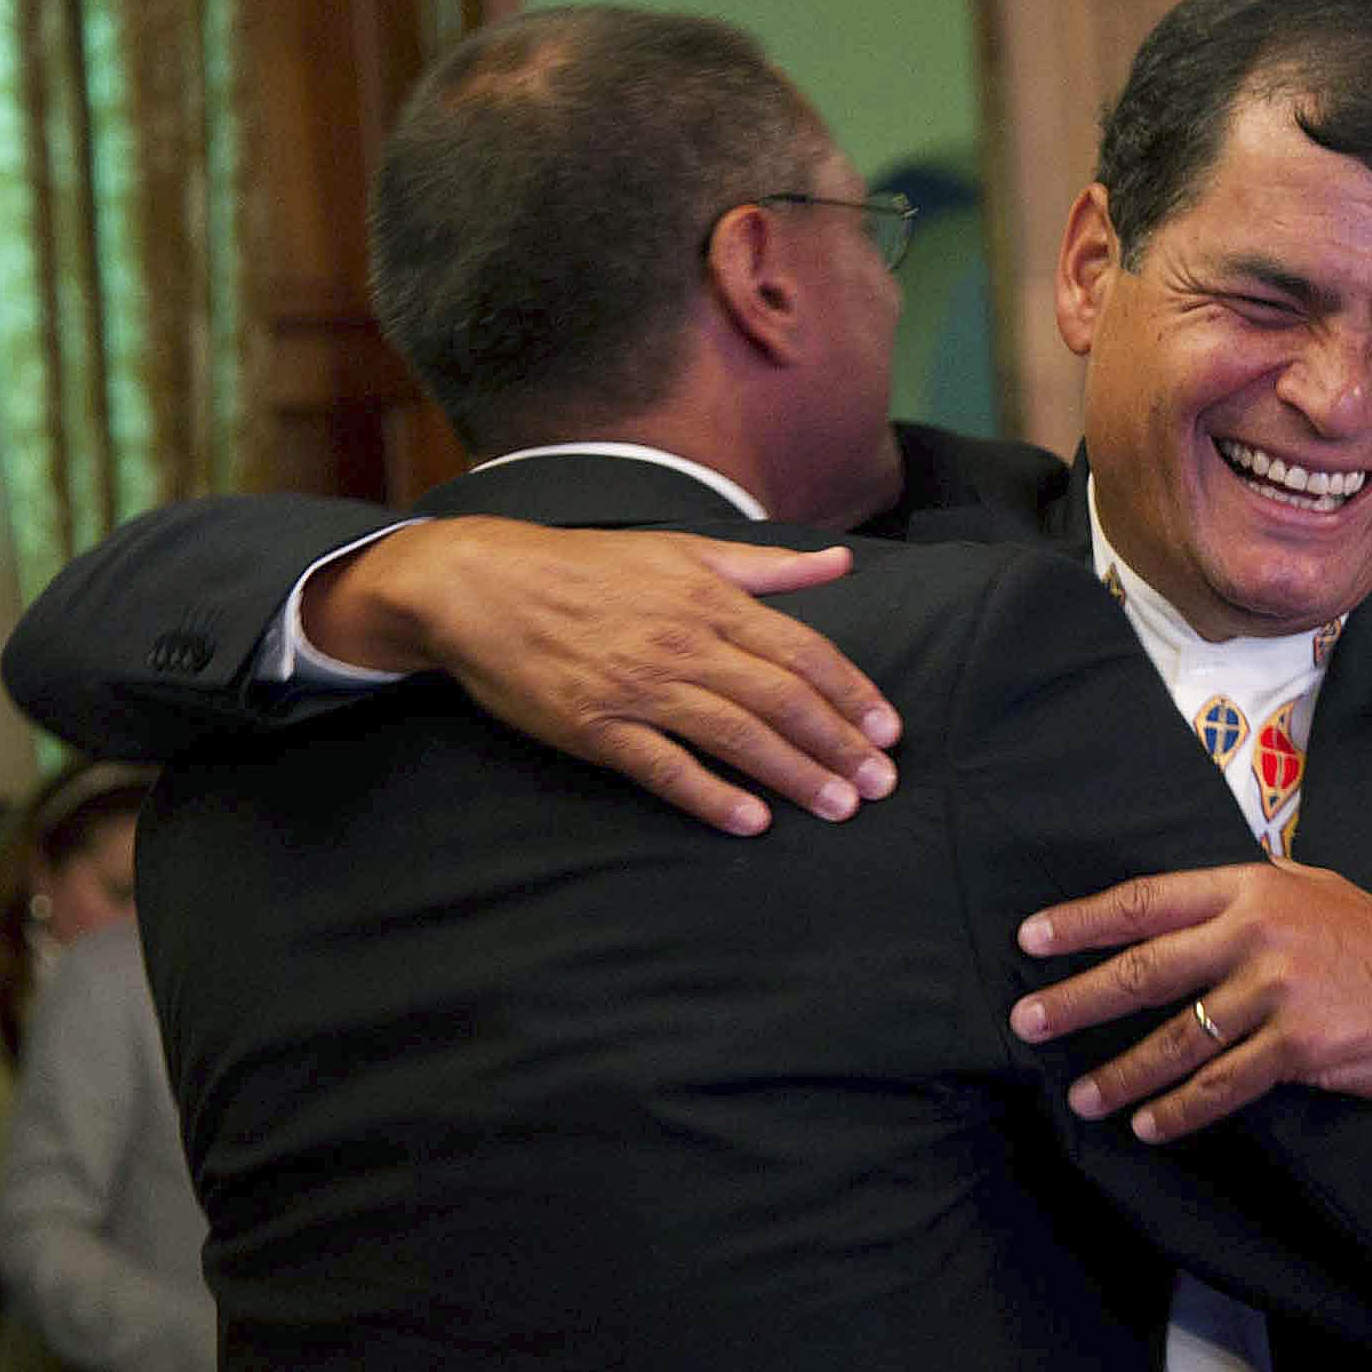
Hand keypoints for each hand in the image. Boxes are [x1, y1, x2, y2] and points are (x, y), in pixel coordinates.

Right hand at [306, 518, 901, 835]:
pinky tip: (752, 821)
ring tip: (839, 808)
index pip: (803, 651)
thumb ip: (766, 566)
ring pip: (735, 735)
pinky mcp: (596, 727)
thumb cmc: (588, 566)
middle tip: (881, 786)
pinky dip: (710, 795)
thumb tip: (840, 561)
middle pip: (780, 699)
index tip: (887, 732)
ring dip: (793, 775)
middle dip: (837, 745)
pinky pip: (664, 767)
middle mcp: (685, 642)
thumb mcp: (682, 550)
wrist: (484, 584)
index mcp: (711, 598)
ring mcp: (640, 687)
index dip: (851, 694)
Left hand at [1008, 862, 1371, 1142]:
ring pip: (1178, 1038)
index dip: (1084, 921)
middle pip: (1146, 969)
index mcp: (1251, 887)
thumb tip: (1178, 911)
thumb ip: (1246, 898)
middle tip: (1028, 1023)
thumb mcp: (1312, 891)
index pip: (1147, 901)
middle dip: (1078, 999)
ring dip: (1122, 1071)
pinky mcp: (1299, 1045)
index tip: (1032, 939)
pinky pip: (1223, 1084)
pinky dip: (1181, 1110)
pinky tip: (1148, 1126)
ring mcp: (1277, 990)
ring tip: (1081, 1096)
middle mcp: (1256, 933)